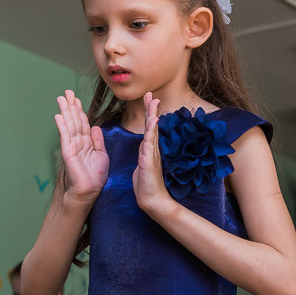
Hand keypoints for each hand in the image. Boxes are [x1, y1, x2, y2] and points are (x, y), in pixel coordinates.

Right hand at [54, 90, 108, 201]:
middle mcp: (78, 142)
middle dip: (70, 105)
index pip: (82, 122)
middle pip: (74, 120)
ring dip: (65, 111)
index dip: (80, 110)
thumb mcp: (101, 155)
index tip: (76, 98)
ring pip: (69, 124)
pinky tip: (58, 115)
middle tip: (67, 92)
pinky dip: (62, 125)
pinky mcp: (68, 152)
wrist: (88, 192)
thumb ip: (98, 141)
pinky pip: (65, 136)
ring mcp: (71, 146)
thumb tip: (95, 127)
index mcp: (86, 143)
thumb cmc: (95, 177)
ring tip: (61, 98)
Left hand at [132, 93, 173, 217]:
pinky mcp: (148, 161)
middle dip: (151, 109)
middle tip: (151, 94)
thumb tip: (144, 147)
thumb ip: (143, 154)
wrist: (151, 200)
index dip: (148, 113)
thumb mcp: (142, 165)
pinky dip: (151, 132)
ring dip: (152, 115)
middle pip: (151, 125)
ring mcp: (151, 154)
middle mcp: (152, 149)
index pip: (148, 127)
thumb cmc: (146, 185)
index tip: (149, 99)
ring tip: (153, 102)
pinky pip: (150, 144)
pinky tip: (153, 122)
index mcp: (149, 149)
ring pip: (151, 131)